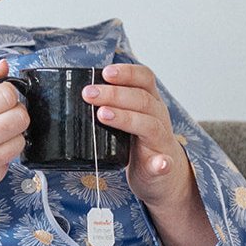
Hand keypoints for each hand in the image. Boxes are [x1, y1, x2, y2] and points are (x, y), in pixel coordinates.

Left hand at [81, 63, 191, 208]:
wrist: (163, 173)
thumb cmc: (140, 141)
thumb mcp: (129, 117)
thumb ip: (112, 105)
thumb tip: (81, 93)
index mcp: (150, 102)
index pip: (144, 79)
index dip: (127, 73)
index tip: (105, 72)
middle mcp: (158, 117)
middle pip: (141, 99)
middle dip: (114, 94)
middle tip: (88, 94)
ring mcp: (161, 140)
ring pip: (149, 125)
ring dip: (126, 118)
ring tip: (103, 115)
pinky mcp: (163, 165)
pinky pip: (165, 163)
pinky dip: (162, 162)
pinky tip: (159, 163)